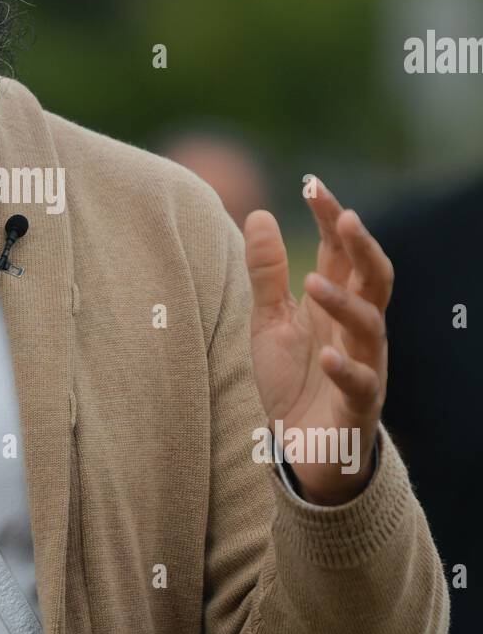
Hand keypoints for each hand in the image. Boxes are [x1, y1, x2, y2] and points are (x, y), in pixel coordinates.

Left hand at [243, 176, 391, 505]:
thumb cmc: (292, 380)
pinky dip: (346, 369)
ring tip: (313, 284)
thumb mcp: (269, 321)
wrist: (301, 450)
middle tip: (346, 217)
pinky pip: (361, 384)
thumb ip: (267, 272)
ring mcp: (364, 365)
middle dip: (362, 246)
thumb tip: (258, 213)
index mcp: (336, 302)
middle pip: (374, 277)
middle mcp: (357, 328)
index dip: (331, 217)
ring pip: (371, 326)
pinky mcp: (359, 406)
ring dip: (345, 302)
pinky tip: (327, 356)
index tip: (312, 183)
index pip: (341, 250)